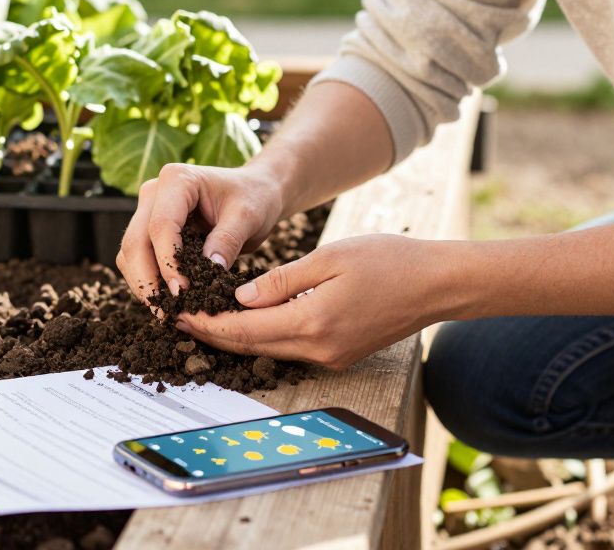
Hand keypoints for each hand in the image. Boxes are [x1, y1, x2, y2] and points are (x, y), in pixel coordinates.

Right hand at [116, 162, 285, 301]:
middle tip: (166, 313)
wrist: (254, 192)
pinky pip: (138, 259)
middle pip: (136, 241)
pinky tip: (167, 302)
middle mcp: (154, 193)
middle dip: (147, 280)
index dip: (168, 262)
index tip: (183, 292)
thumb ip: (228, 240)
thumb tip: (210, 269)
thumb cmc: (254, 198)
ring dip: (144, 284)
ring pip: (130, 253)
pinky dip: (148, 281)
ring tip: (166, 312)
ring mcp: (147, 211)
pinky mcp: (149, 230)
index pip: (161, 225)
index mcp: (176, 180)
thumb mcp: (248, 216)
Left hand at [176, 235, 458, 368]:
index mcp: (313, 322)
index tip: (178, 314)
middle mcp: (319, 348)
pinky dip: (262, 336)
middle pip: (250, 346)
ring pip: (269, 350)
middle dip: (211, 334)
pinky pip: (290, 348)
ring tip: (202, 319)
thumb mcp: (330, 257)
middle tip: (177, 321)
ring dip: (235, 337)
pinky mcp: (339, 355)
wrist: (437, 284)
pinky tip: (246, 321)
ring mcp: (330, 357)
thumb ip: (281, 280)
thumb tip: (240, 298)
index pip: (244, 329)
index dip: (207, 323)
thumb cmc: (389, 260)